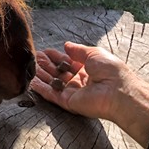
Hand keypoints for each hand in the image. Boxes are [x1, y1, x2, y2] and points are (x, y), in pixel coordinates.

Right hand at [31, 41, 148, 147]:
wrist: (117, 90)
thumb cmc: (110, 70)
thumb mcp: (94, 53)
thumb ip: (78, 50)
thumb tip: (66, 45)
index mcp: (87, 69)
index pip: (66, 62)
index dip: (55, 57)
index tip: (44, 51)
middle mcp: (79, 81)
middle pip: (58, 72)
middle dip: (46, 65)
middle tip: (34, 57)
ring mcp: (73, 92)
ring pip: (52, 83)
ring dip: (41, 75)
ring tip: (30, 66)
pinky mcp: (68, 102)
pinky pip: (51, 95)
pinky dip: (41, 88)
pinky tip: (31, 80)